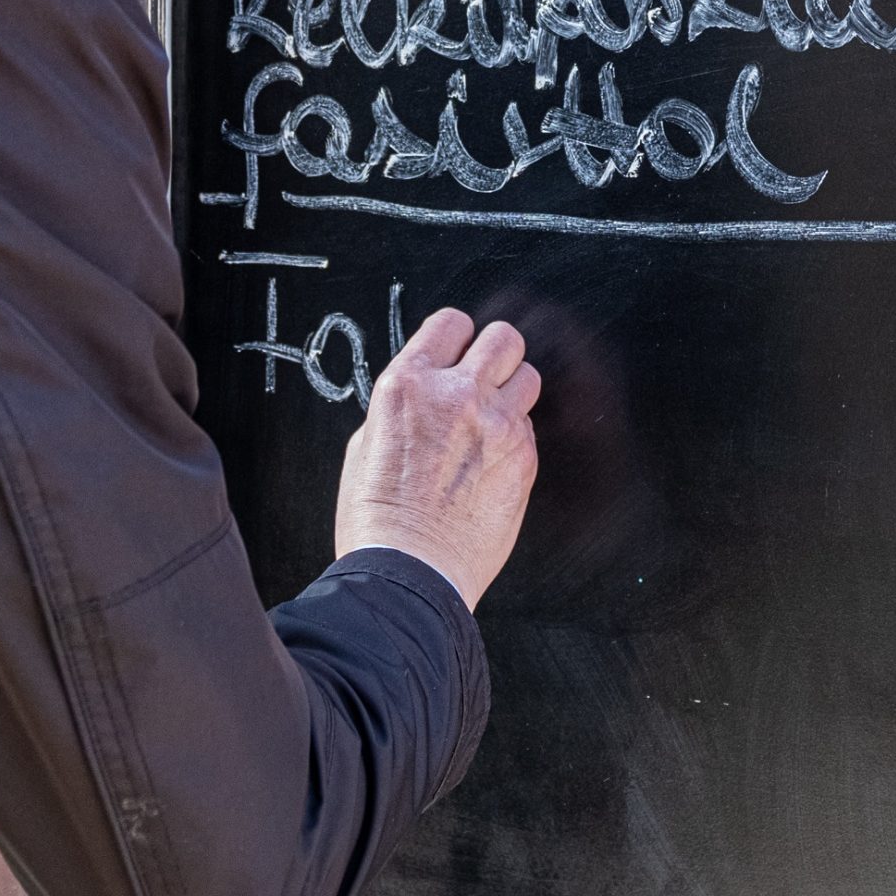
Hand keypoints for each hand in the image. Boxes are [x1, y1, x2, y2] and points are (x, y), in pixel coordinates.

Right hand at [332, 308, 540, 609]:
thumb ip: (403, 408)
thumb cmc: (377, 519)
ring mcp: (497, 425)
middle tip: (483, 377)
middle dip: (494, 353)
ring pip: (528, 375)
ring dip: (511, 391)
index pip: (451, 323)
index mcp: (408, 386)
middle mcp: (457, 395)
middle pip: (503, 337)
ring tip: (492, 420)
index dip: (455, 337)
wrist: (409, 572)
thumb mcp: (365, 445)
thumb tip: (423, 397)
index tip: (455, 351)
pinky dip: (516, 436)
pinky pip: (530, 426)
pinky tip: (492, 462)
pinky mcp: (524, 457)